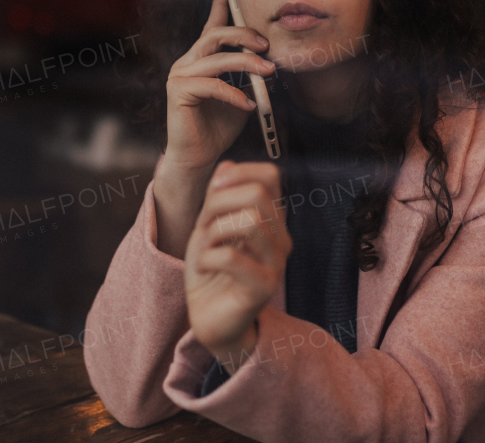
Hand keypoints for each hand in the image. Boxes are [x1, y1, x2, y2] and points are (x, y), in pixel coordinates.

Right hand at [163, 0, 275, 175]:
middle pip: (215, 35)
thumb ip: (250, 79)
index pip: (210, 25)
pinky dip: (235, 94)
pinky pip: (212, 85)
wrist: (198, 159)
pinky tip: (248, 106)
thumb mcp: (242, 98)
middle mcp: (187, 62)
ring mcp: (180, 76)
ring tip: (268, 72)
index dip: (219, 3)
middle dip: (244, 35)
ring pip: (217, 58)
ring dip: (247, 63)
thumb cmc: (218, 129)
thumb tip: (270, 65)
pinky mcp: (178, 92)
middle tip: (267, 45)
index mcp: (201, 60)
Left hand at [185, 160, 290, 372]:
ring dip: (214, 231)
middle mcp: (280, 238)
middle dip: (218, 203)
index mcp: (270, 219)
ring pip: (249, 221)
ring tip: (205, 247)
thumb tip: (227, 165)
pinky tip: (204, 266)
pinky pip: (232, 256)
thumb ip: (218, 197)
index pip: (270, 174)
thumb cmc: (211, 273)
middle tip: (204, 226)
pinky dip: (207, 257)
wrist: (211, 320)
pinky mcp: (263, 287)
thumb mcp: (209, 226)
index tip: (212, 194)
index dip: (238, 174)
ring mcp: (276, 263)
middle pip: (257, 193)